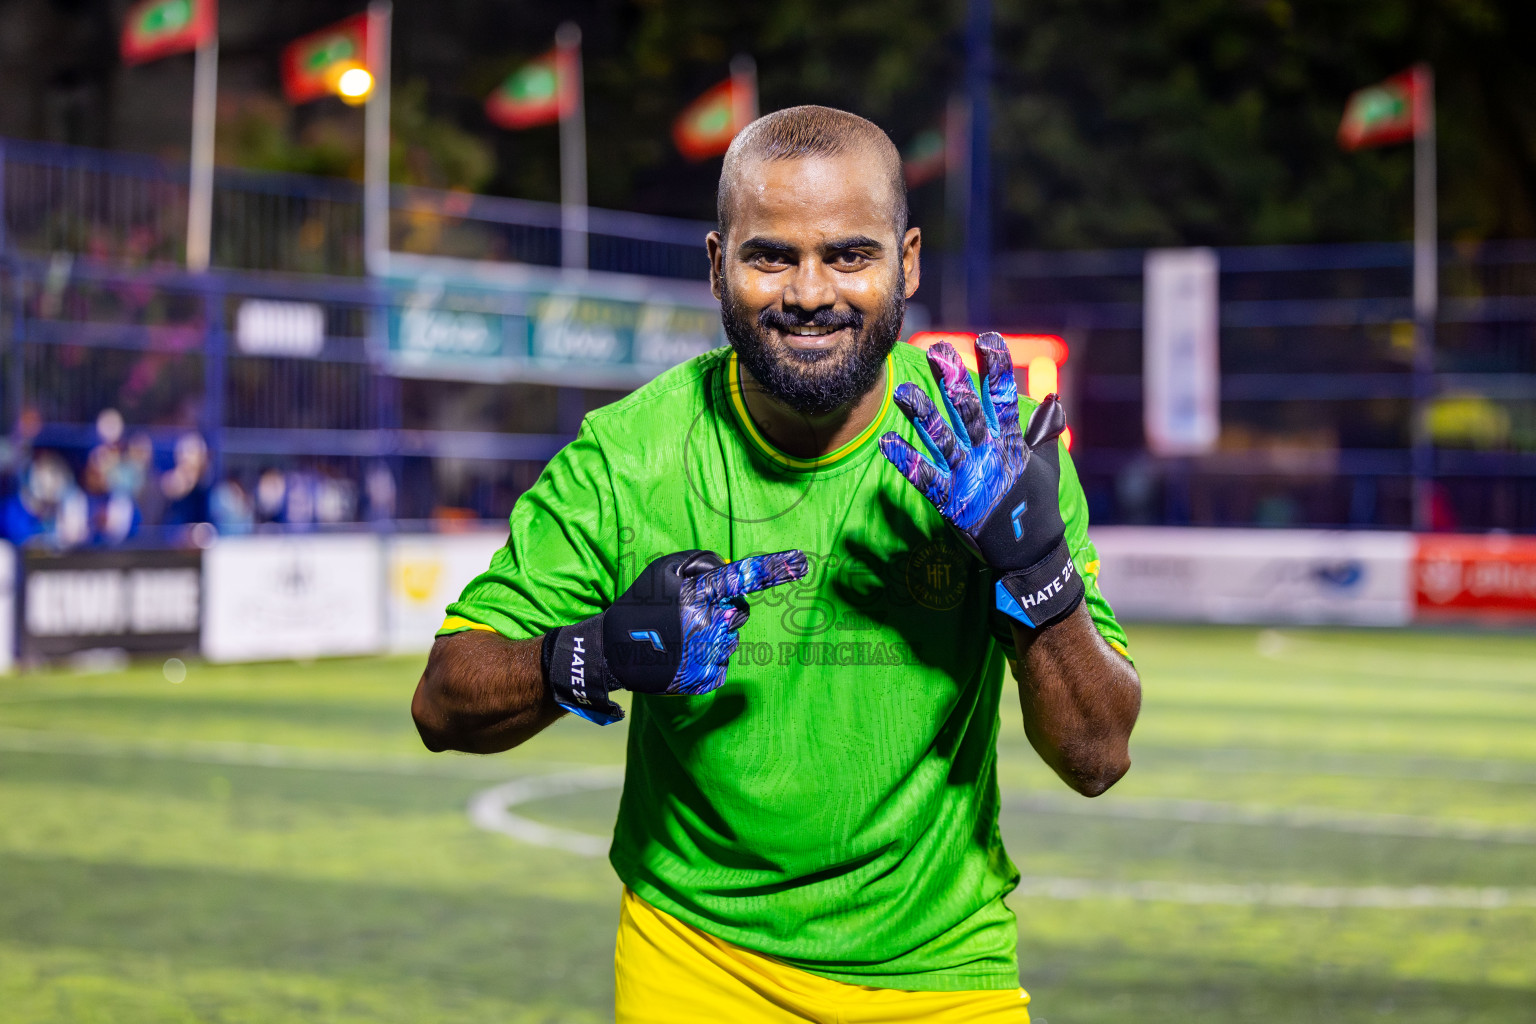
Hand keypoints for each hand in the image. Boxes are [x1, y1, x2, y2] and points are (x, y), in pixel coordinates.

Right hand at [544, 549, 807, 723]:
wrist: (612, 651)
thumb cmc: (641, 604)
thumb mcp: (663, 571)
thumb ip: (700, 565)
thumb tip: (731, 570)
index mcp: (695, 594)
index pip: (739, 577)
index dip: (772, 569)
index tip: (801, 562)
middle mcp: (704, 623)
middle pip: (740, 613)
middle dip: (724, 611)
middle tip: (692, 614)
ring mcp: (705, 654)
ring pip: (731, 641)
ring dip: (714, 637)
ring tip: (681, 638)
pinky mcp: (702, 678)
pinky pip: (722, 666)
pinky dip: (707, 661)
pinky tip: (684, 657)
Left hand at [879, 333, 1082, 628]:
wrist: (1031, 555)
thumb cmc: (1038, 506)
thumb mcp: (1046, 466)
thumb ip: (1044, 432)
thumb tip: (1053, 401)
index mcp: (1012, 443)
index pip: (1004, 398)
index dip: (996, 368)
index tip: (986, 339)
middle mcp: (990, 455)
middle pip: (969, 412)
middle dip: (953, 381)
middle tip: (937, 351)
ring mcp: (970, 478)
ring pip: (943, 440)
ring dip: (922, 416)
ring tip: (902, 392)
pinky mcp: (952, 502)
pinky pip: (925, 479)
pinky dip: (907, 461)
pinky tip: (888, 443)